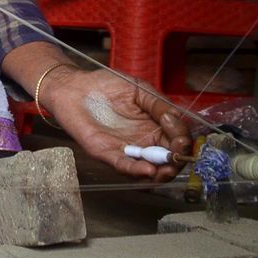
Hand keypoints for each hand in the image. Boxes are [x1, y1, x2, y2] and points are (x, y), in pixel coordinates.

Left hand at [39, 65, 191, 180]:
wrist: (74, 86)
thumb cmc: (105, 85)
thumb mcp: (139, 89)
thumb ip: (158, 104)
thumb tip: (175, 118)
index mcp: (154, 126)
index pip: (176, 140)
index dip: (182, 141)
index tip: (181, 138)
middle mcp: (143, 141)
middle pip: (167, 160)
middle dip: (176, 161)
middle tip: (178, 155)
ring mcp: (125, 149)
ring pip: (148, 169)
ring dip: (160, 172)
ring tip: (165, 168)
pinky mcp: (106, 153)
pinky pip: (123, 166)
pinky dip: (136, 170)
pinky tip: (147, 169)